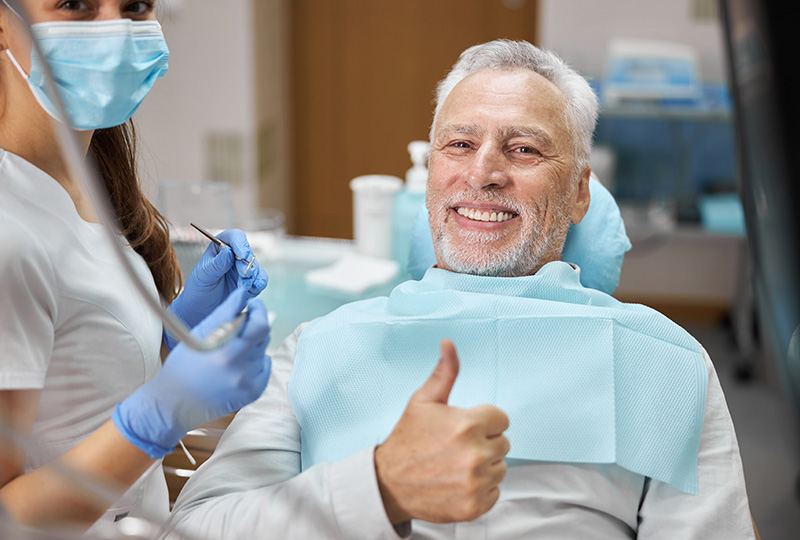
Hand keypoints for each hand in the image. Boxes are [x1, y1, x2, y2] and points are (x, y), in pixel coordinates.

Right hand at [113, 288, 271, 457]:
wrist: (175, 403)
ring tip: (229, 351)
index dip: (259, 310)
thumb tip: (244, 294)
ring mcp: (249, 383)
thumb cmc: (184, 364)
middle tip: (236, 328)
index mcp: (225, 352)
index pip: (260, 325)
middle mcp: (240, 370)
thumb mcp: (199, 334)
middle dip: (253, 326)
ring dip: (252, 344)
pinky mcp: (254, 392)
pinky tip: (234, 366)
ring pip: (263, 350)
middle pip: (263, 336)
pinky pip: (264, 366)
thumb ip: (226, 313)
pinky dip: (254, 361)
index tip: (252, 305)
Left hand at [165, 229, 267, 348]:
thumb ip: (216, 264)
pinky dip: (259, 283)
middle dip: (247, 264)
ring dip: (253, 276)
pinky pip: (261, 280)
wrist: (201, 309)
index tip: (242, 255)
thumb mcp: (203, 276)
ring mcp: (244, 269)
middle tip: (244, 275)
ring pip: (256, 267)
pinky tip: (252, 289)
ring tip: (243, 286)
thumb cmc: (199, 289)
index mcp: (221, 247)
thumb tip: (228, 251)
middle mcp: (235, 256)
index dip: (241, 244)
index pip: (234, 237)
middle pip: (248, 253)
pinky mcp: (251, 283)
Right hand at [374, 339, 509, 524]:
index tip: (463, 428)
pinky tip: (458, 482)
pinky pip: (495, 491)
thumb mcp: (423, 401)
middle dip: (484, 443)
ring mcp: (475, 482)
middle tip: (456, 447)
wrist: (389, 483)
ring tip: (456, 465)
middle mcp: (475, 454)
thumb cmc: (408, 439)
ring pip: (500, 468)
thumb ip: (445, 372)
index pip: (502, 419)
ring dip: (484, 467)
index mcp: (467, 424)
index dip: (483, 422)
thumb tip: (449, 343)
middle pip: (503, 443)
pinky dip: (480, 489)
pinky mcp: (475, 505)